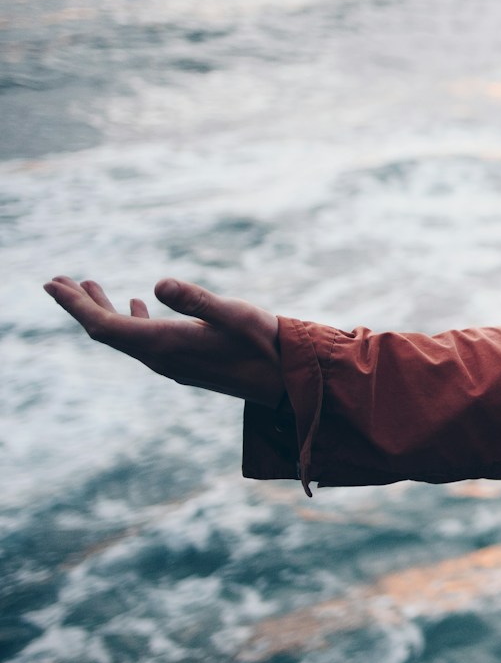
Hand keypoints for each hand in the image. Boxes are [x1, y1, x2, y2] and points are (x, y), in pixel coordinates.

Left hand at [43, 276, 284, 405]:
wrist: (287, 382)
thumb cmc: (266, 344)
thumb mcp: (235, 314)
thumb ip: (197, 300)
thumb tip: (157, 283)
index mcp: (166, 344)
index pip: (105, 326)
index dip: (76, 305)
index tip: (52, 283)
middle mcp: (161, 358)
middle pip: (107, 332)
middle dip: (80, 306)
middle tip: (56, 281)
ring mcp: (172, 363)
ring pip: (124, 336)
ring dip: (102, 311)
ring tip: (87, 286)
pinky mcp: (184, 362)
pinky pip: (143, 341)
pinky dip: (129, 320)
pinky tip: (136, 305)